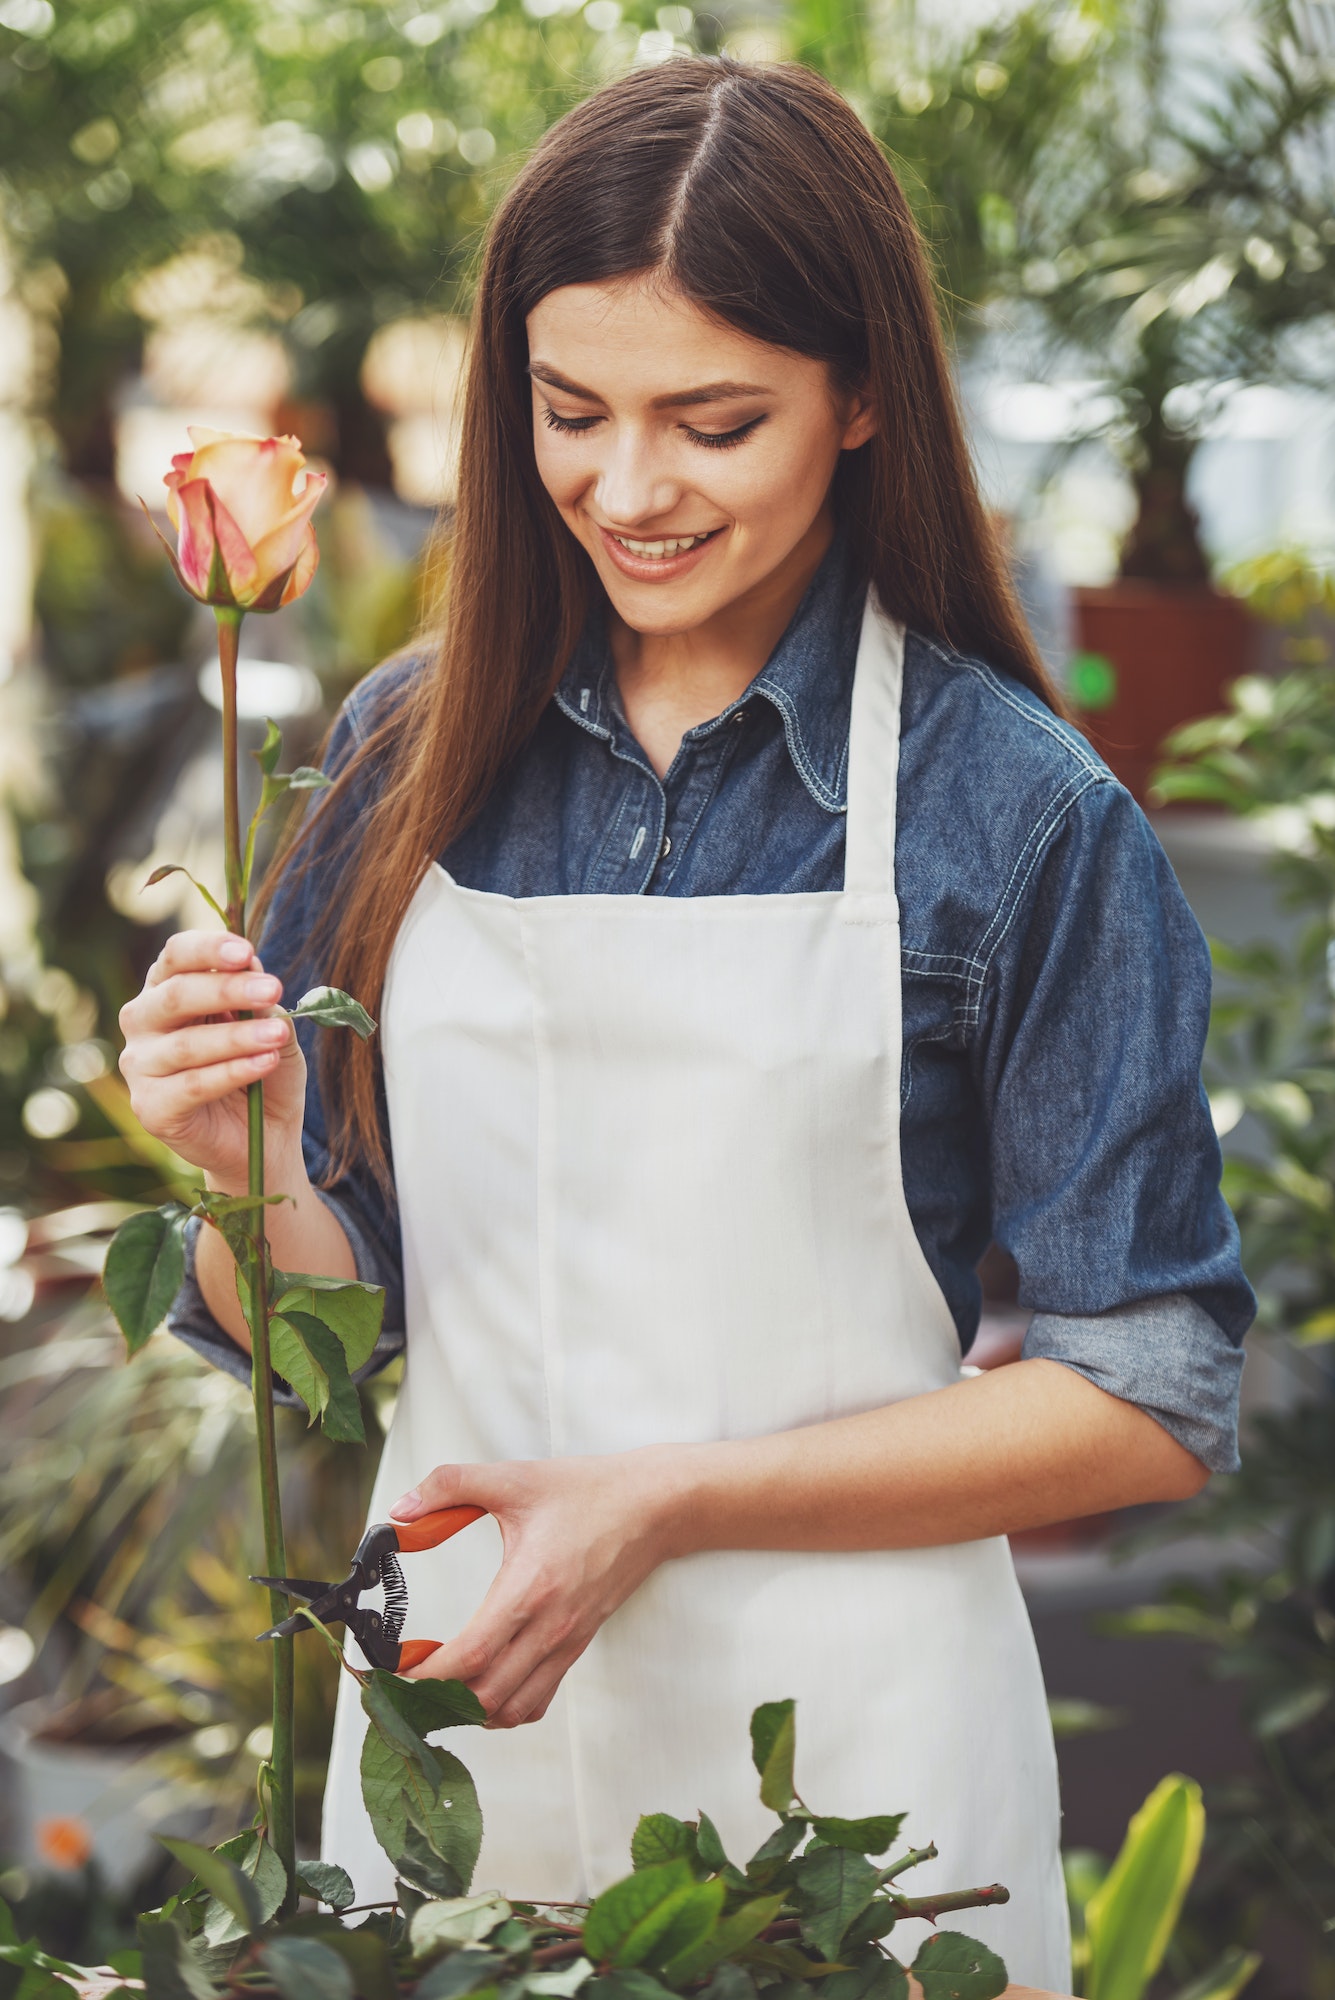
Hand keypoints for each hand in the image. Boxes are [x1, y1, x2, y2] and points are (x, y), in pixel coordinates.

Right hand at [118, 930, 306, 1189]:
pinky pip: (191, 1086)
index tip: (248, 952)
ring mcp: (140, 1066)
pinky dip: (232, 1072)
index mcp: (167, 989)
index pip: (176, 956)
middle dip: (228, 989)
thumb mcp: (273, 1028)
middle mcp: (144, 1022)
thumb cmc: (262, 1068)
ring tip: (278, 1036)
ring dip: (238, 1037)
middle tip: (274, 989)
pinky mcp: (150, 1108)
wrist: (265, 1137)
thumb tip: (252, 966)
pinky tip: (265, 1064)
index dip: (208, 948)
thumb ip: (261, 1002)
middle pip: (176, 995)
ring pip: (186, 1044)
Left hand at [391, 1448, 688, 1725]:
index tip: (394, 1667)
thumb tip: (401, 1511)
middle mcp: (550, 1627)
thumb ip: (450, 1486)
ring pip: (510, 1710)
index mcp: (530, 1587)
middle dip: (436, 1698)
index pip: (471, 1657)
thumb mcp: (513, 1477)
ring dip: (468, 1709)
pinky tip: (482, 1680)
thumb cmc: (588, 1492)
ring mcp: (567, 1643)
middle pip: (484, 1698)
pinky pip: (535, 1700)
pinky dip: (502, 1706)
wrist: (654, 1507)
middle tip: (404, 1677)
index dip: (426, 1674)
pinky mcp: (577, 1646)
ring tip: (439, 1682)